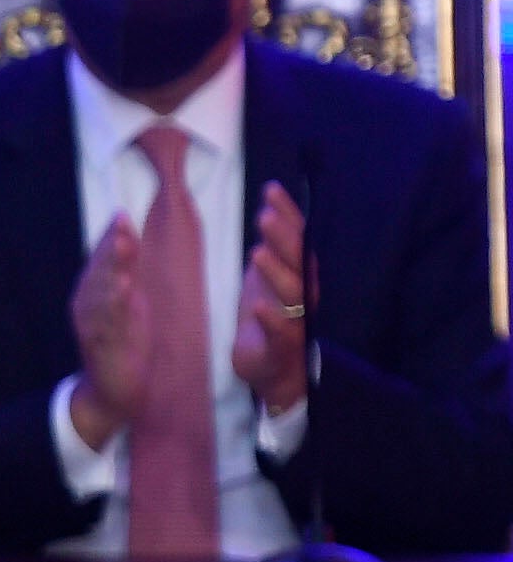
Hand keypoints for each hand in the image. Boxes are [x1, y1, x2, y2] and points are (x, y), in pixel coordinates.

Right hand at [66, 215, 147, 449]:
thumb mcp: (126, 302)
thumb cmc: (122, 344)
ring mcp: (93, 326)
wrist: (112, 392)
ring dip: (111, 268)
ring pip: (101, 291)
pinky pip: (109, 320)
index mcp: (90, 294)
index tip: (122, 215)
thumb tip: (127, 236)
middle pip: (98, 271)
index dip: (111, 238)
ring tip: (122, 246)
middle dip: (110, 247)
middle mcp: (86, 307)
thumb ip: (125, 271)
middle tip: (120, 222)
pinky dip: (115, 303)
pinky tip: (122, 287)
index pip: (100, 260)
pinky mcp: (103, 345)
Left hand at [234, 179, 309, 414]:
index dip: (287, 213)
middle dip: (283, 238)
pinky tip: (257, 307)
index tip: (271, 190)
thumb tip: (269, 211)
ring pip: (292, 293)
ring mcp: (296, 319)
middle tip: (264, 216)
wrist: (275, 372)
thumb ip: (271, 250)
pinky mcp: (281, 347)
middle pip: (297, 260)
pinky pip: (280, 332)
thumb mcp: (266, 280)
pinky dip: (270, 320)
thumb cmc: (270, 321)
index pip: (297, 237)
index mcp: (299, 273)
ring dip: (276, 272)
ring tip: (257, 253)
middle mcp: (304, 293)